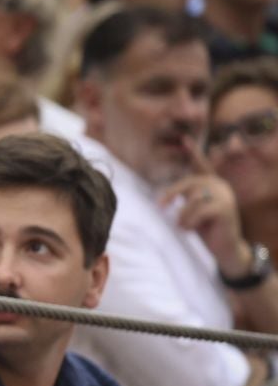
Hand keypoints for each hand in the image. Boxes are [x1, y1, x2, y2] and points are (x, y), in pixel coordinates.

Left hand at [161, 151, 250, 274]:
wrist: (225, 248)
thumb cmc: (206, 229)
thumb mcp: (193, 211)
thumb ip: (186, 199)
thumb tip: (165, 195)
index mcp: (212, 184)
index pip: (201, 166)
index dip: (194, 152)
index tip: (184, 138)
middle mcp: (220, 186)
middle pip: (189, 183)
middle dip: (172, 193)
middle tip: (160, 205)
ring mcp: (224, 196)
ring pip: (192, 199)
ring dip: (182, 215)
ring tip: (182, 225)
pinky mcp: (224, 208)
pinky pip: (198, 211)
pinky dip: (188, 222)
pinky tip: (189, 230)